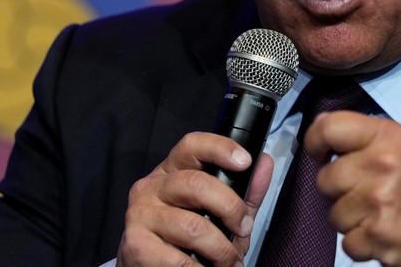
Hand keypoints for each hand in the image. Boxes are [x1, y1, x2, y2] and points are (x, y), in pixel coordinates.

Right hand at [117, 132, 273, 266]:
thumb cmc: (188, 238)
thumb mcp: (220, 213)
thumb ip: (244, 190)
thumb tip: (265, 162)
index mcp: (172, 171)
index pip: (192, 145)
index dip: (220, 148)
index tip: (245, 161)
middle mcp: (151, 187)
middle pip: (196, 184)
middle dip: (231, 209)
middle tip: (244, 230)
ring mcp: (140, 215)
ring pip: (192, 226)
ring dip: (220, 250)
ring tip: (228, 261)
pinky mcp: (135, 245)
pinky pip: (178, 259)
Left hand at [305, 112, 400, 266]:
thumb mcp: (399, 142)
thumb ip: (360, 132)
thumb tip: (321, 123)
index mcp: (387, 138)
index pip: (329, 129)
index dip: (315, 141)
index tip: (319, 152)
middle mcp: (383, 166)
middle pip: (325, 178)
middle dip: (338, 188)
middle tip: (362, 190)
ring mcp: (379, 203)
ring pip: (333, 213)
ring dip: (349, 217)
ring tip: (374, 211)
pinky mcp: (377, 236)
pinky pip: (345, 241)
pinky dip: (359, 241)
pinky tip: (378, 229)